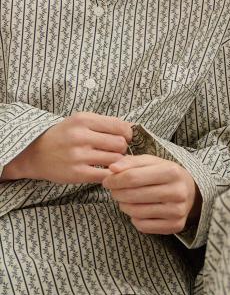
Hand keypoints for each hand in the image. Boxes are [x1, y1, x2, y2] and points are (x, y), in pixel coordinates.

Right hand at [3, 112, 131, 182]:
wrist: (34, 153)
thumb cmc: (63, 135)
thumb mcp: (81, 120)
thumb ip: (104, 123)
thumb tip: (131, 128)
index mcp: (84, 120)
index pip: (120, 126)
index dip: (127, 133)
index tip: (125, 137)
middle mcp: (81, 136)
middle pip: (120, 144)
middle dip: (122, 148)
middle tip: (116, 150)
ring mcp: (78, 156)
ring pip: (115, 160)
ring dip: (117, 161)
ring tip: (109, 160)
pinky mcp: (77, 173)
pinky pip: (105, 175)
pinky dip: (110, 173)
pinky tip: (104, 170)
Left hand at [103, 155, 200, 234]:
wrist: (191, 191)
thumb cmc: (165, 174)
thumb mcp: (151, 162)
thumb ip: (130, 162)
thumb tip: (112, 169)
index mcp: (172, 171)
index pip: (133, 177)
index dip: (115, 180)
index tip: (107, 180)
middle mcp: (177, 191)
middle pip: (133, 195)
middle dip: (117, 193)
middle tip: (114, 190)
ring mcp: (178, 210)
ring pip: (136, 212)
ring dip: (124, 206)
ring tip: (125, 199)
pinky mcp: (175, 226)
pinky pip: (143, 226)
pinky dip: (135, 218)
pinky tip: (138, 210)